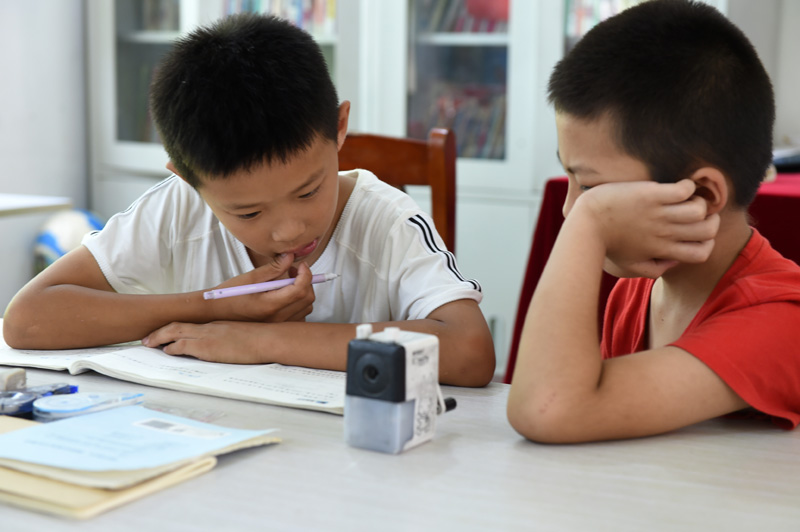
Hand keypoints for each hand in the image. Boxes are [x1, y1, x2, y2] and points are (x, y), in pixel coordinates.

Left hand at [142, 321, 268, 363]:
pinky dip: (172, 348)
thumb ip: (231, 340)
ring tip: (149, 345)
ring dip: (160, 339)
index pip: (189, 325)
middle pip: (177, 326)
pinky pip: (183, 345)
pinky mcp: (208, 346)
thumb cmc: (262, 339)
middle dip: (159, 333)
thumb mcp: (242, 336)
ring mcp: (207, 335)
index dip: (173, 329)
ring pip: (175, 333)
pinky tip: (167, 351)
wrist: (268, 339)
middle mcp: (209, 327)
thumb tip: (227, 349)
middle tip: (147, 339)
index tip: (163, 334)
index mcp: (217, 325)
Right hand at [208, 254, 314, 322]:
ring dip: (303, 292)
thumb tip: (290, 256)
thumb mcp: (250, 278)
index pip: (300, 289)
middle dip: (306, 281)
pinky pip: (299, 317)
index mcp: (269, 305)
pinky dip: (299, 304)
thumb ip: (273, 268)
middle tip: (293, 270)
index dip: (306, 274)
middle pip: (307, 299)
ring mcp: (278, 325)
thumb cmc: (229, 295)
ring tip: (288, 282)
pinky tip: (286, 296)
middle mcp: (277, 318)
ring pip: (306, 308)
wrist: (215, 313)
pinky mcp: (277, 327)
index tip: (302, 264)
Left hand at [574, 179, 719, 277]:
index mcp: (662, 249)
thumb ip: (654, 268)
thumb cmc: (607, 243)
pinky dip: (687, 185)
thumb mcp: (630, 264)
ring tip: (686, 198)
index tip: (696, 231)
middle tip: (696, 211)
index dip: (707, 242)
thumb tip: (674, 262)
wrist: (586, 224)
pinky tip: (677, 186)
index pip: (702, 253)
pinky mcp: (650, 195)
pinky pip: (683, 189)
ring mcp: (658, 213)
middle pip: (708, 230)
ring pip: (699, 209)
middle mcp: (664, 233)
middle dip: (710, 219)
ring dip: (699, 200)